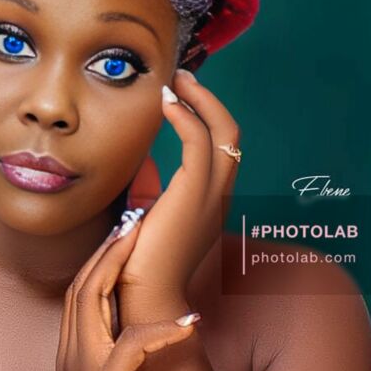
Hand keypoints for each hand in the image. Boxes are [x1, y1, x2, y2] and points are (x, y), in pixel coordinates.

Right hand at [56, 210, 200, 370]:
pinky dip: (161, 331)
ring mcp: (81, 369)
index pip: (78, 292)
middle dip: (103, 250)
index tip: (119, 233)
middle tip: (129, 220)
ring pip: (89, 299)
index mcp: (70, 353)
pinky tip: (188, 322)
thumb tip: (139, 325)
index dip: (97, 259)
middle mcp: (69, 356)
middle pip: (80, 285)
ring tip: (139, 240)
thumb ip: (116, 352)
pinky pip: (131, 345)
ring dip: (115, 265)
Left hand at [119, 69, 240, 306]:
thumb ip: (150, 187)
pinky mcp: (195, 194)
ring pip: (224, 133)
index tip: (180, 93)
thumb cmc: (141, 258)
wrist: (144, 294)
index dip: (205, 114)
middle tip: (181, 76)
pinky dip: (187, 116)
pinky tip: (167, 102)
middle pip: (230, 133)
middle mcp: (218, 194)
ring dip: (200, 100)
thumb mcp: (148, 214)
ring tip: (175, 81)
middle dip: (207, 99)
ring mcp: (212, 195)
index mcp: (210, 199)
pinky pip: (200, 143)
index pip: (220, 146)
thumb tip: (142, 161)